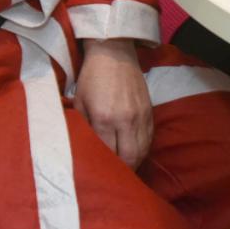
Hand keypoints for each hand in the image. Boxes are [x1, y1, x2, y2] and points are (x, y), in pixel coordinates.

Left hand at [74, 39, 152, 168]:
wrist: (114, 52)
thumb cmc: (92, 76)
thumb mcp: (79, 101)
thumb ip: (83, 126)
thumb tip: (85, 146)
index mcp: (104, 118)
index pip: (106, 152)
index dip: (103, 165)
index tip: (98, 172)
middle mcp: (125, 120)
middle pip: (129, 158)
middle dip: (122, 170)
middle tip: (115, 176)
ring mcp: (140, 116)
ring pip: (142, 151)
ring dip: (134, 162)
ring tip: (126, 168)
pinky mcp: (149, 111)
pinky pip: (149, 138)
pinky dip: (143, 149)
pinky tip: (135, 152)